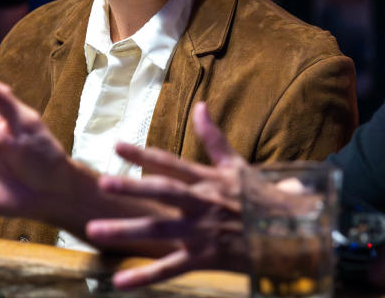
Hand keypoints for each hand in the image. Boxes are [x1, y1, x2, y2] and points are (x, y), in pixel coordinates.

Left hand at [86, 102, 248, 288]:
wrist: (290, 231)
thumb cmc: (260, 196)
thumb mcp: (236, 165)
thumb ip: (213, 137)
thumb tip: (200, 105)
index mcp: (208, 180)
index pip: (171, 163)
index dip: (143, 154)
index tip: (116, 145)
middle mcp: (202, 203)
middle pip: (163, 192)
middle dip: (133, 187)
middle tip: (102, 182)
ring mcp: (203, 232)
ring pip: (160, 231)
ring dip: (127, 230)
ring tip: (94, 230)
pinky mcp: (205, 259)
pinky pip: (171, 269)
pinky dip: (145, 277)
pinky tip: (119, 282)